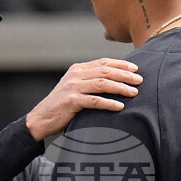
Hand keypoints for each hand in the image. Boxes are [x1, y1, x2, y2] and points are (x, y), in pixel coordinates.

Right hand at [26, 58, 141, 140]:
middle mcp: (75, 75)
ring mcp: (73, 87)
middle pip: (105, 71)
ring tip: (133, 92)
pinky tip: (119, 106)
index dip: (120, 65)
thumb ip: (90, 81)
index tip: (135, 69)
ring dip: (120, 88)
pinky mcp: (71, 101)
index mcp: (78, 69)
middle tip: (139, 80)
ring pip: (102, 84)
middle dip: (125, 75)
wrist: (42, 117)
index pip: (103, 63)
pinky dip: (108, 103)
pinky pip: (94, 101)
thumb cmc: (62, 105)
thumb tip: (115, 80)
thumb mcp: (75, 87)